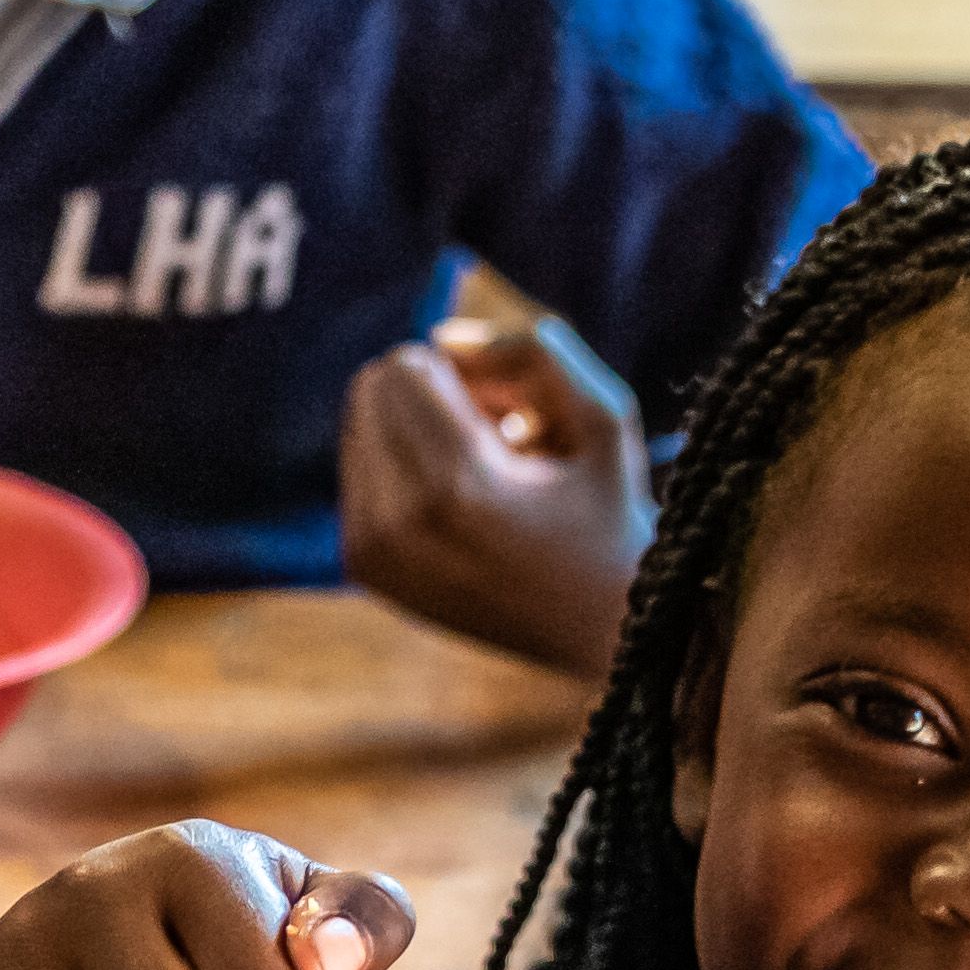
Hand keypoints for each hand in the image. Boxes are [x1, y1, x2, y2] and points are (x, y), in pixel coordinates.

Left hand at [342, 315, 648, 678]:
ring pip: (360, 430)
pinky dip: (404, 470)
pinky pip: (358, 476)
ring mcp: (372, 551)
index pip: (402, 371)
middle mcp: (399, 523)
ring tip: (488, 466)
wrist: (600, 634)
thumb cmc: (611, 518)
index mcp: (457, 485)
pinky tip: (464, 499)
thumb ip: (529, 352)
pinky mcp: (363, 568)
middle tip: (501, 430)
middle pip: (370, 395)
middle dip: (431, 393)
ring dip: (417, 430)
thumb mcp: (603, 418)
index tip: (514, 408)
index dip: (463, 370)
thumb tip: (441, 335)